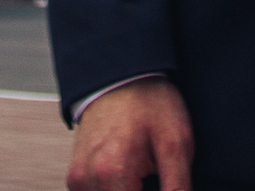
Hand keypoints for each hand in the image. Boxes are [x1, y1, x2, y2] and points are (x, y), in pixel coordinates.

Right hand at [67, 77, 192, 190]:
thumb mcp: (176, 144)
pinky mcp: (75, 177)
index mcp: (112, 172)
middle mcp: (87, 179)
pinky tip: (131, 178)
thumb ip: (178, 188)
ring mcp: (78, 179)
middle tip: (156, 177)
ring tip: (145, 177)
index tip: (165, 186)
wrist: (120, 74)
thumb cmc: (149, 102)